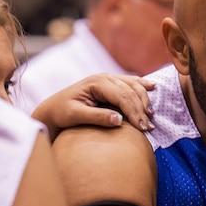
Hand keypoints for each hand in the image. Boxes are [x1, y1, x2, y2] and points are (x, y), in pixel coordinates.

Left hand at [30, 73, 154, 138]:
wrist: (53, 108)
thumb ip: (96, 117)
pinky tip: (153, 87)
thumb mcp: (75, 116)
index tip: (143, 128)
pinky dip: (142, 85)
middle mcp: (104, 77)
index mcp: (97, 82)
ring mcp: (108, 79)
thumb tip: (119, 120)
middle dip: (142, 110)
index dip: (134, 112)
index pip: (122, 96)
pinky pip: (130, 82)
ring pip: (133, 86)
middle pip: (131, 91)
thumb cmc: (61, 113)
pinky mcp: (110, 84)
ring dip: (144, 101)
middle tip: (149, 128)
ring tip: (151, 118)